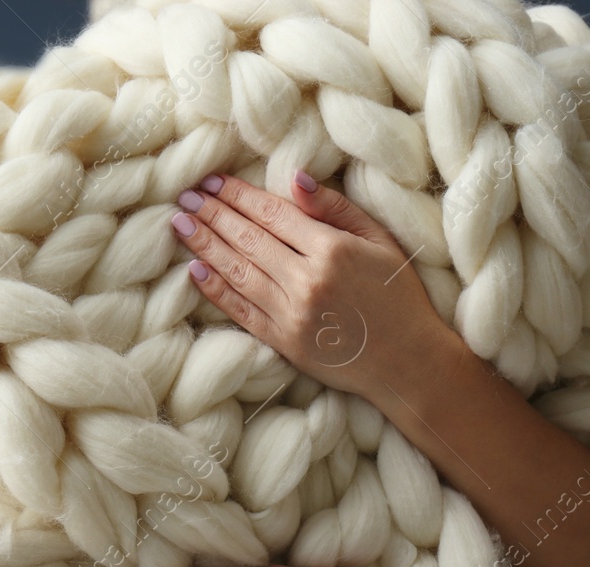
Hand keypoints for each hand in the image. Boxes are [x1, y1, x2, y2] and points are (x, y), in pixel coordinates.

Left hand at [169, 170, 467, 402]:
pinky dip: (216, 290)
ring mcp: (292, 314)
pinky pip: (241, 311)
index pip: (272, 214)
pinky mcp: (283, 343)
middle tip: (185, 196)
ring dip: (204, 245)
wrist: (409, 364)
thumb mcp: (380, 241)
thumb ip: (336, 208)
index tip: (214, 181)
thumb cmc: (398, 296)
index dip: (239, 195)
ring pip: (238, 272)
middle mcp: (306, 280)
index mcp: (332, 249)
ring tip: (180, 224)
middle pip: (248, 239)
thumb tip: (294, 179)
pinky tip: (194, 270)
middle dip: (213, 214)